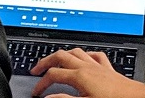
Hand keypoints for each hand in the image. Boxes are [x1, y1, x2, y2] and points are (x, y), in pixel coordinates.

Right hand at [30, 48, 144, 97]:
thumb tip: (49, 96)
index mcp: (80, 75)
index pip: (53, 75)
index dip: (41, 83)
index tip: (37, 92)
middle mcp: (87, 66)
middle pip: (60, 56)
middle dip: (46, 61)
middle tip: (37, 69)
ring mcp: (97, 65)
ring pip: (75, 51)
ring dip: (62, 54)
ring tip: (55, 60)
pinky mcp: (107, 68)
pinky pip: (94, 55)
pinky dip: (85, 55)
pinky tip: (83, 58)